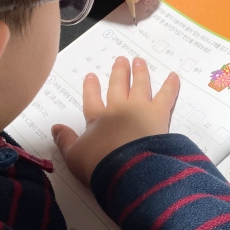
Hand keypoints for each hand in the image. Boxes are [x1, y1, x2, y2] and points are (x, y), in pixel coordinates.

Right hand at [51, 57, 178, 185]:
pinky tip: (174, 76)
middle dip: (119, 73)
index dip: (91, 88)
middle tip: (121, 60)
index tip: (91, 76)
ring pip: (140, 85)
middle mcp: (118, 109)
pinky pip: (167, 95)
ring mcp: (139, 109)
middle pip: (118, 86)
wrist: (127, 169)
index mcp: (97, 119)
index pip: (92, 100)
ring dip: (139, 72)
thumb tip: (55, 128)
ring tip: (139, 61)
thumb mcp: (74, 156)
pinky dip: (171, 85)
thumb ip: (65, 141)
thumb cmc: (100, 166)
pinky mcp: (159, 114)